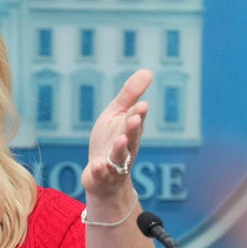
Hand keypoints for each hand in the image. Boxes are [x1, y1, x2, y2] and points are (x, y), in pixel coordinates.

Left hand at [81, 69, 152, 200]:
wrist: (103, 176)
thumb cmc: (111, 140)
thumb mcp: (117, 114)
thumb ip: (130, 94)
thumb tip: (149, 71)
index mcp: (130, 130)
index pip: (136, 119)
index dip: (138, 113)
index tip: (141, 105)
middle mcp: (126, 146)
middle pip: (131, 137)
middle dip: (133, 128)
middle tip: (135, 118)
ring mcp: (115, 163)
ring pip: (120, 156)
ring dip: (120, 148)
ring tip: (121, 139)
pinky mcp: (103, 176)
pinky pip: (103, 174)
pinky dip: (101, 171)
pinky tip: (98, 165)